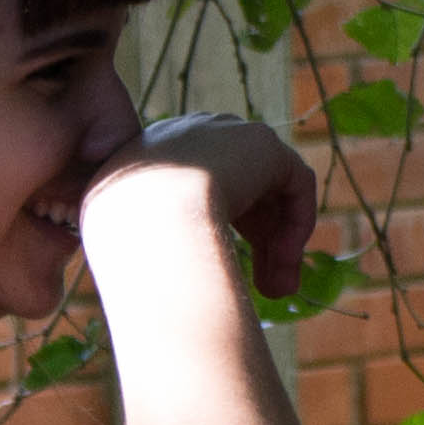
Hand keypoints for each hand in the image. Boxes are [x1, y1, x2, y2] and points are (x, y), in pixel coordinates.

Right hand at [89, 113, 322, 293]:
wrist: (141, 219)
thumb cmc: (128, 247)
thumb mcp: (136, 248)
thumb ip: (164, 249)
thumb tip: (188, 274)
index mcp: (150, 156)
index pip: (198, 188)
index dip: (216, 231)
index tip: (222, 271)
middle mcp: (187, 135)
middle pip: (240, 189)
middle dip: (258, 242)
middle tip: (267, 290)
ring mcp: (224, 133)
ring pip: (268, 192)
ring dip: (278, 244)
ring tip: (277, 291)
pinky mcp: (261, 141)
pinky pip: (294, 182)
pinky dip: (295, 224)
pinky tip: (283, 262)